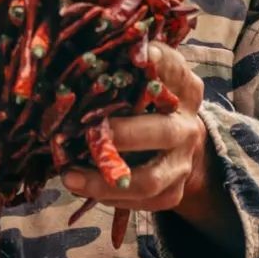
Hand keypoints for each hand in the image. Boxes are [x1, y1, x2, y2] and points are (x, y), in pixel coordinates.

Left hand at [60, 44, 241, 252]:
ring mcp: (182, 161)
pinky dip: (110, 198)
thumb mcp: (148, 77)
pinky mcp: (174, 191)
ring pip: (149, 179)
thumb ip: (126, 65)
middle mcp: (188, 125)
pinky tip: (84, 189)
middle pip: (162, 132)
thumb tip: (88, 57)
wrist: (182, 144)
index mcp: (184, 88)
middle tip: (89, 133)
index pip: (174, 70)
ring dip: (105, 181)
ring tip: (69, 177)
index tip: (138, 56)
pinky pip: (141, 201)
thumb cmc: (149, 102)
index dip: (157, 62)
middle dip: (123, 135)